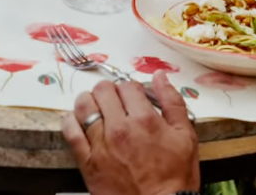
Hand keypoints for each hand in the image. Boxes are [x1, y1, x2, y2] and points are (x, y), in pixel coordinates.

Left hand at [62, 74, 198, 194]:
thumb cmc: (174, 178)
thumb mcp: (185, 136)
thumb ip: (172, 102)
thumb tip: (160, 77)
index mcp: (145, 120)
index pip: (128, 85)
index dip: (131, 87)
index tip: (132, 96)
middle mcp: (120, 128)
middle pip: (103, 90)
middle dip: (109, 91)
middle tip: (115, 100)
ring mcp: (101, 144)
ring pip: (84, 105)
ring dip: (89, 101)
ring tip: (95, 107)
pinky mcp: (87, 161)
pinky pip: (70, 131)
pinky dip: (71, 120)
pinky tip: (78, 120)